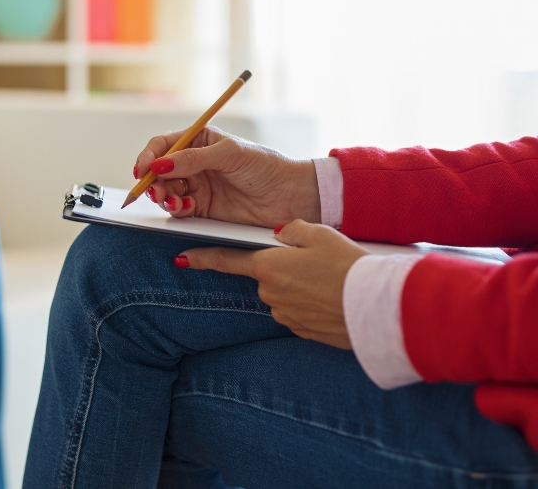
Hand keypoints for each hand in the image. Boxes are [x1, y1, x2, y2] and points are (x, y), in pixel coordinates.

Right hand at [134, 126, 321, 227]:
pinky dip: (176, 210)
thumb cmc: (266, 167)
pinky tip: (186, 209)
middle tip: (156, 192)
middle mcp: (194, 163)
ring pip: (166, 191)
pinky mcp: (203, 209)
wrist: (291, 197)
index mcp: (200, 141)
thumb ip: (192, 159)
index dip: (148, 157)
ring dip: (163, 197)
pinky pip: (179, 210)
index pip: (163, 146)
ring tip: (174, 202)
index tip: (142, 170)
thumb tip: (159, 165)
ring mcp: (198, 186)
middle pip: (159, 171)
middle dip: (152, 181)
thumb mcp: (229, 154)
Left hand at [177, 220, 367, 348]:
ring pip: (282, 294)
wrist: (379, 307)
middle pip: (265, 275)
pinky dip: (310, 304)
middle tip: (318, 263)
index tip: (182, 258)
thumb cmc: (350, 266)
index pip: (227, 260)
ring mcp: (285, 315)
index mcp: (268, 267)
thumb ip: (290, 229)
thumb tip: (278, 234)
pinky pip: (298, 312)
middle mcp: (270, 294)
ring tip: (330, 281)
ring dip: (299, 287)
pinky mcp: (302, 331)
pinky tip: (333, 298)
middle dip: (283, 268)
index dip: (203, 258)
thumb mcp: (320, 233)